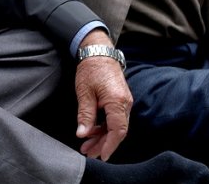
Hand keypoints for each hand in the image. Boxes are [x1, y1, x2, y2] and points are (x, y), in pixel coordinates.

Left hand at [73, 31, 131, 159]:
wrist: (99, 52)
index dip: (110, 145)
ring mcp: (124, 102)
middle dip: (103, 144)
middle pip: (117, 131)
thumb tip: (83, 134)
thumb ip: (85, 115)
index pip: (117, 130)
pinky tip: (92, 132)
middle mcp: (125, 103)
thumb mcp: (84, 92)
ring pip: (116, 126)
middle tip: (88, 152)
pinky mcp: (120, 100)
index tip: (101, 155)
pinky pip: (115, 119)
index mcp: (117, 101)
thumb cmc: (91, 69)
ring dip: (102, 137)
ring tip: (87, 145)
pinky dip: (104, 128)